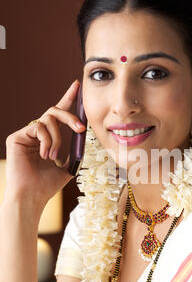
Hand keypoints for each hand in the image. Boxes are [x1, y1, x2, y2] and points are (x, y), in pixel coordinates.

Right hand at [4, 80, 85, 209]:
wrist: (33, 196)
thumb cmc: (47, 185)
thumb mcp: (68, 167)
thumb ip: (75, 151)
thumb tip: (85, 138)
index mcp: (47, 138)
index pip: (58, 114)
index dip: (68, 99)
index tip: (77, 85)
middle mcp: (36, 134)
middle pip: (55, 112)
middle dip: (71, 117)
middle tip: (81, 128)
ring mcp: (25, 134)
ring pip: (48, 120)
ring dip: (57, 137)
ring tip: (53, 156)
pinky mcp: (17, 137)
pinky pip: (38, 127)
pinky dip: (46, 140)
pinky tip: (44, 155)